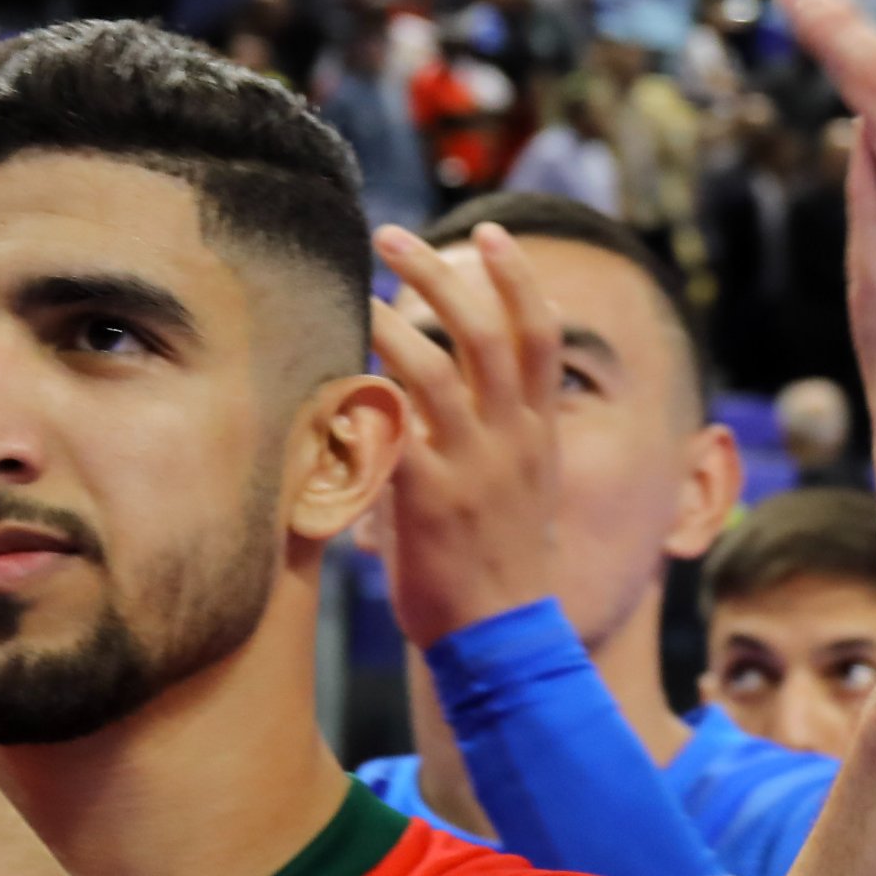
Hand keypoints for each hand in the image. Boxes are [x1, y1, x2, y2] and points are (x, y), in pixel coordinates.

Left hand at [368, 222, 562, 647]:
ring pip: (440, 368)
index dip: (519, 278)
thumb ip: (500, 440)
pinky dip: (366, 391)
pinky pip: (396, 430)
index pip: (542, 337)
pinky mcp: (432, 500)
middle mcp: (514, 441)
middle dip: (443, 274)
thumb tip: (455, 397)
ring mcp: (476, 469)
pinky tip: (333, 366)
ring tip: (355, 285)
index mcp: (539, 434)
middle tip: (392, 235)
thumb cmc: (500, 569)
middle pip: (489, 333)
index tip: (491, 233)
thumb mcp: (523, 493)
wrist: (503, 642)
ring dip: (395, 316)